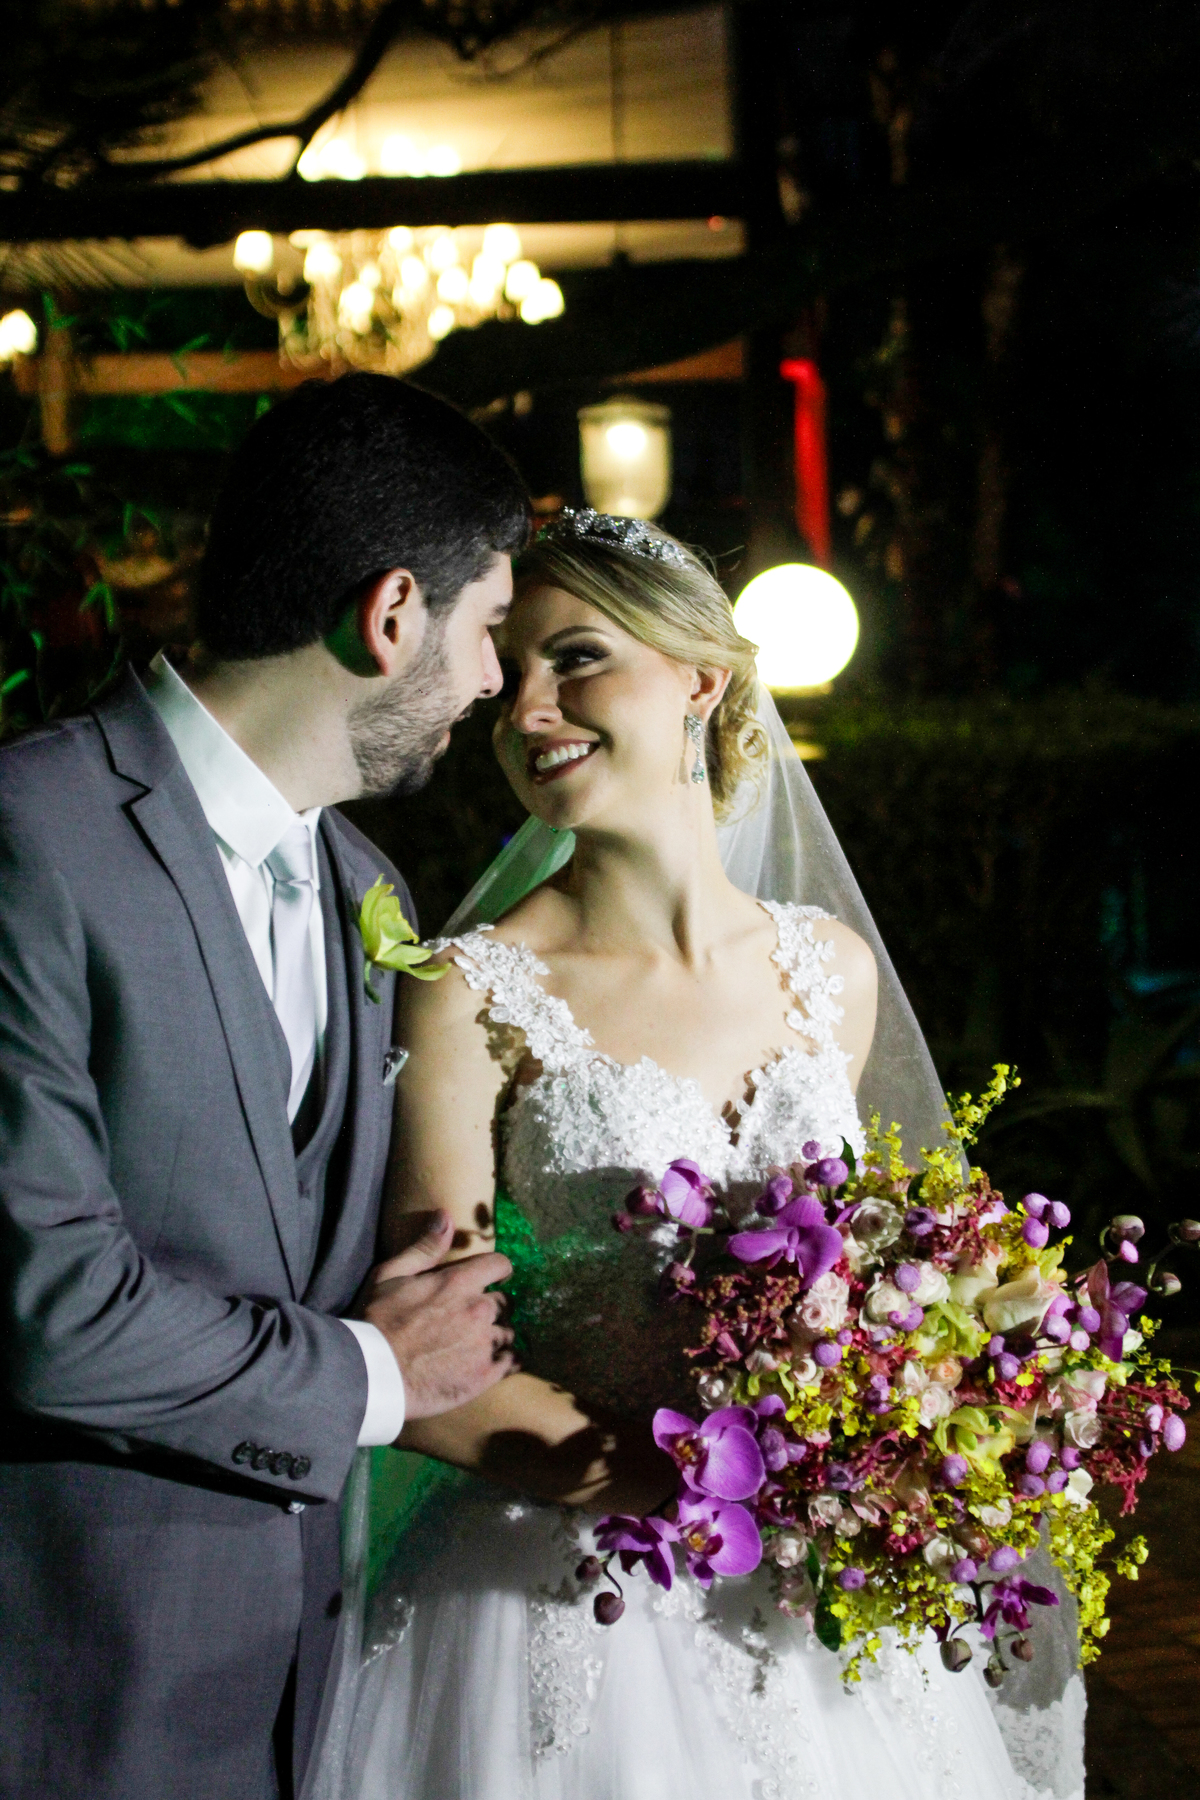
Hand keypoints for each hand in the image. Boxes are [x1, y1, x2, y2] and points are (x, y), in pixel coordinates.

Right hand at [360, 1210, 515, 1421]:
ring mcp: (483, 1345)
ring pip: (507, 1333)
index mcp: (459, 1283)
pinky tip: (491, 1364)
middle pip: (504, 1302)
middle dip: (491, 1307)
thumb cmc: (375, 1323)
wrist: (371, 1376)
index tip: (494, 1278)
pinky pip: (510, 1363)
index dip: (497, 1270)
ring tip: (476, 1344)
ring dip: (495, 1335)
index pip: (500, 1265)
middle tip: (474, 1318)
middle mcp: (478, 1310)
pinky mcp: (484, 1376)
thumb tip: (445, 1216)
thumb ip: (424, 1247)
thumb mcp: (390, 1276)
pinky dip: (504, 1362)